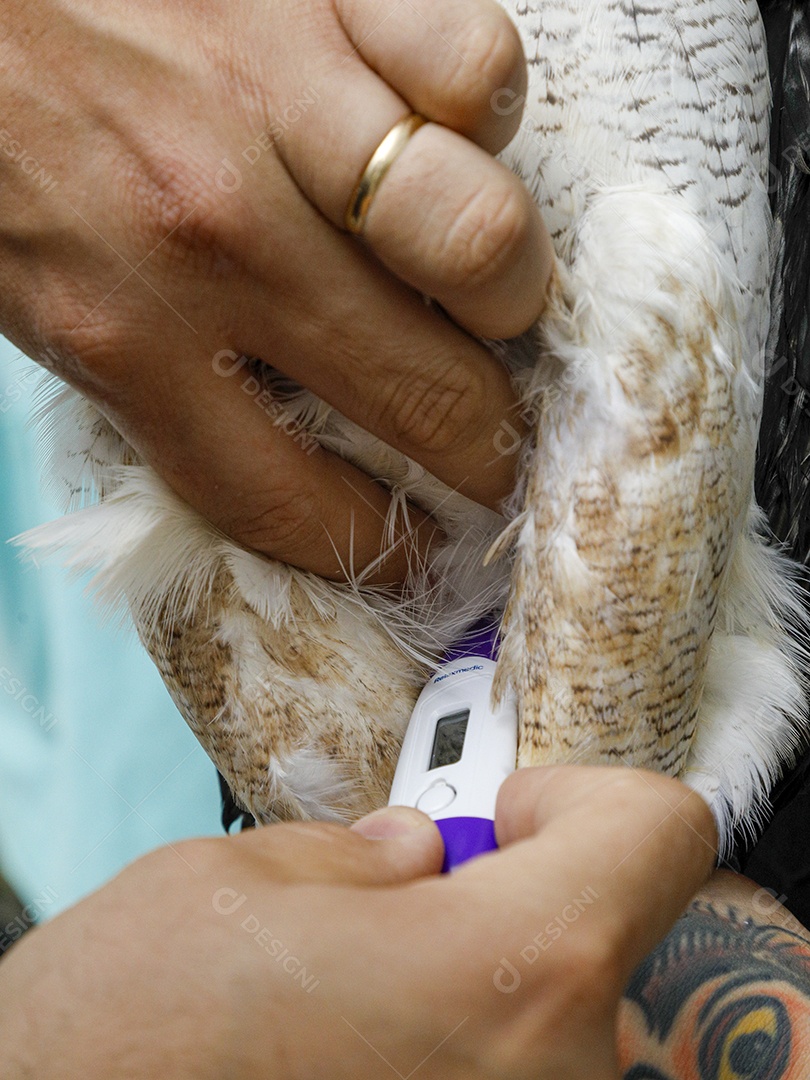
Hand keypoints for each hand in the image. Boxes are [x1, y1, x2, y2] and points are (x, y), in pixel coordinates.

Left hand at [0, 0, 552, 582]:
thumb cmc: (5, 158)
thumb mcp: (48, 316)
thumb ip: (167, 394)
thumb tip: (300, 461)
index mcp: (124, 336)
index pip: (294, 500)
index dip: (385, 548)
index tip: (425, 551)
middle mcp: (216, 237)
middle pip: (425, 396)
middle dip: (488, 453)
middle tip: (493, 448)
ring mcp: (276, 110)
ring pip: (483, 244)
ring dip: (509, 295)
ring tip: (488, 298)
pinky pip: (477, 74)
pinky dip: (484, 119)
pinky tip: (449, 141)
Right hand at [0, 767, 714, 1077]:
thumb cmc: (128, 1032)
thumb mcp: (245, 879)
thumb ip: (366, 856)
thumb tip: (416, 860)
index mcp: (511, 975)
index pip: (660, 834)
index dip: (585, 799)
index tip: (507, 814)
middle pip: (603, 929)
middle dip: (520, 894)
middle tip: (416, 899)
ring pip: (555, 1016)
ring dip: (484, 978)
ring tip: (367, 990)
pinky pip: (512, 1077)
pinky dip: (462, 1044)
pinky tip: (363, 1052)